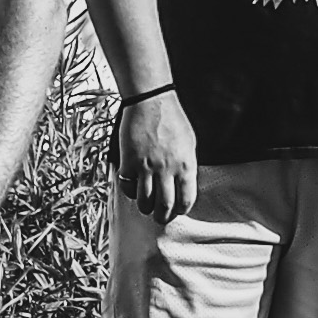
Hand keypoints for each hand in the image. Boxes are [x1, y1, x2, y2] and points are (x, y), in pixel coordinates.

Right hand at [115, 90, 197, 224]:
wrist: (150, 101)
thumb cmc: (172, 119)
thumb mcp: (189, 143)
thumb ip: (186, 165)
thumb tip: (182, 184)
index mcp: (186, 165)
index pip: (186, 200)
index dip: (181, 210)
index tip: (177, 210)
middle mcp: (167, 169)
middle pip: (165, 206)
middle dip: (162, 216)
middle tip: (159, 217)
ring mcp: (146, 167)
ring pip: (144, 201)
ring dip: (145, 207)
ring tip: (146, 205)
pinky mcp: (128, 162)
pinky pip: (127, 187)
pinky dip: (130, 191)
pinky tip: (133, 187)